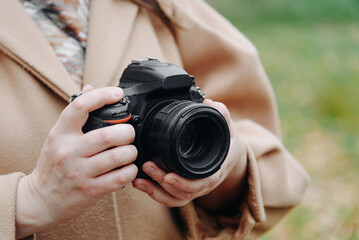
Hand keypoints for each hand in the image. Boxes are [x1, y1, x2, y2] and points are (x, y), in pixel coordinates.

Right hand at [16, 85, 137, 238]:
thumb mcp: (57, 137)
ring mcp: (79, 172)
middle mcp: (68, 151)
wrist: (40, 200)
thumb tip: (90, 88)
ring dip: (131, 152)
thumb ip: (75, 114)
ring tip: (130, 151)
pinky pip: (120, 177)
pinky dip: (131, 170)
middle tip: (129, 134)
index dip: (102, 95)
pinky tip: (128, 167)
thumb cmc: (53, 165)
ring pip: (118, 156)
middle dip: (127, 132)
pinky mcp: (90, 190)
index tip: (117, 93)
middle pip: (108, 135)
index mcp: (60, 134)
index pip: (80, 106)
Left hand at [132, 99, 246, 210]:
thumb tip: (211, 103)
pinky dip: (154, 193)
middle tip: (148, 167)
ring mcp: (193, 188)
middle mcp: (204, 184)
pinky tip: (141, 183)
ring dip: (155, 191)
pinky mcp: (183, 189)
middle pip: (183, 192)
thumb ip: (222, 115)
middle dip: (162, 182)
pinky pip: (169, 198)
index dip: (184, 182)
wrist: (229, 156)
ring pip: (174, 198)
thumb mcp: (228, 128)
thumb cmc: (227, 143)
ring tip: (139, 179)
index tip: (168, 176)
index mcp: (215, 171)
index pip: (201, 183)